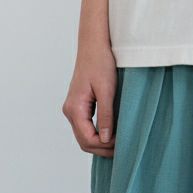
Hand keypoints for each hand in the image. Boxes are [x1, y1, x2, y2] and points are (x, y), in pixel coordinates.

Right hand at [62, 42, 117, 156]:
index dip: (104, 146)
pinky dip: (97, 132)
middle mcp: (70, 110)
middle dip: (102, 148)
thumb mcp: (106, 90)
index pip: (87, 139)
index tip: (122, 145)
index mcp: (74, 108)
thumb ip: (105, 115)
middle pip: (84, 141)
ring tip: (119, 143)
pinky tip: (111, 132)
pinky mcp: (79, 104)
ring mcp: (73, 107)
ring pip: (84, 134)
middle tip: (122, 149)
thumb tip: (105, 139)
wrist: (94, 44)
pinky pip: (86, 125)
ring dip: (100, 142)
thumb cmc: (100, 62)